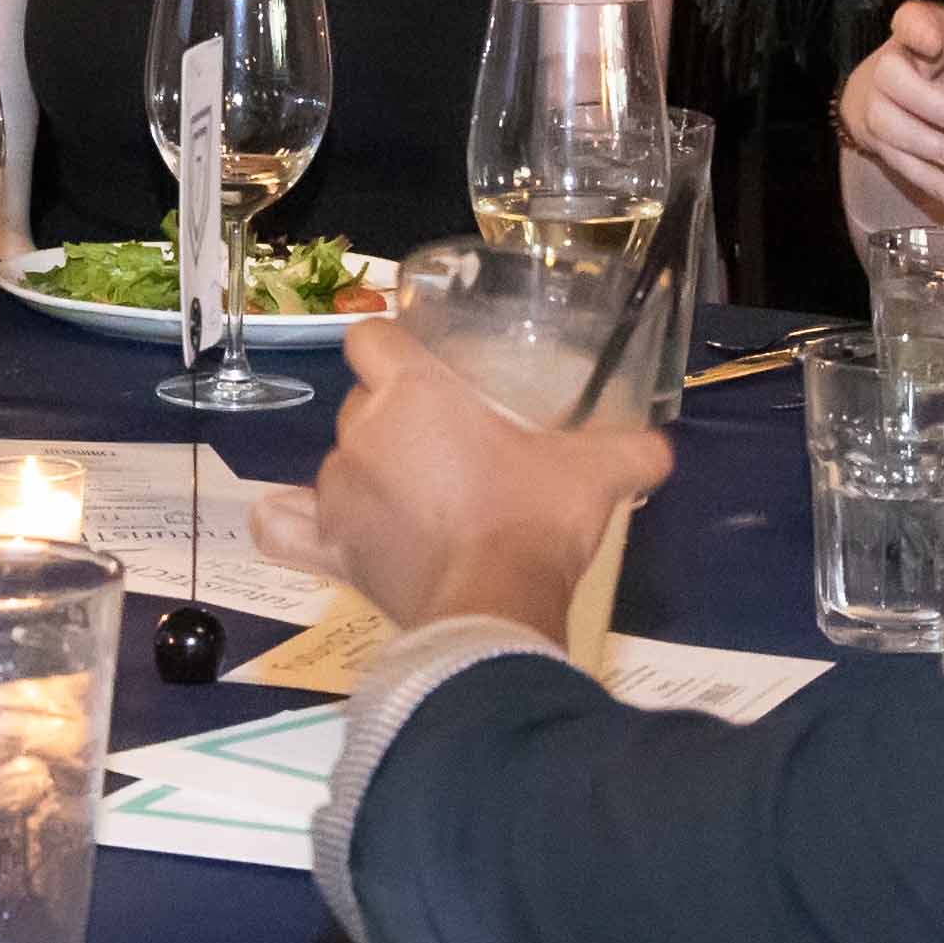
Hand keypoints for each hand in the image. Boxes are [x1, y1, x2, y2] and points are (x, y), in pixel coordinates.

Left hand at [265, 318, 666, 645]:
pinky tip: (316, 524)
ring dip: (368, 475)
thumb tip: (658, 449)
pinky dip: (294, 522)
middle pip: (361, 405)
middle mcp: (360, 430)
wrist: (496, 604)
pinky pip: (285, 525)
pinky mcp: (327, 549)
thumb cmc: (536, 518)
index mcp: (413, 390)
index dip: (392, 349)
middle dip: (396, 421)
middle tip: (450, 453)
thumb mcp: (597, 473)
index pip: (371, 338)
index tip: (425, 373)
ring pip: (337, 463)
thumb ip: (629, 450)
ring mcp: (336, 492)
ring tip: (416, 504)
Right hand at [832, 1, 943, 214]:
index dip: (917, 29)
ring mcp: (877, 102)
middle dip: (926, 102)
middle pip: (891, 77)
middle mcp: (890, 63)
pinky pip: (893, 158)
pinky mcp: (876, 137)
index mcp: (920, 31)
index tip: (933, 43)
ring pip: (886, 123)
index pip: (910, 20)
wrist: (899, 87)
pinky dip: (921, 176)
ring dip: (924, 145)